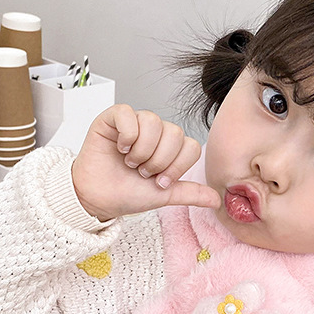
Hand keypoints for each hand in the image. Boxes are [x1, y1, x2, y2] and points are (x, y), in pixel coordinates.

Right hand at [71, 104, 220, 221]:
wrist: (97, 198)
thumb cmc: (126, 193)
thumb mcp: (163, 195)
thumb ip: (190, 193)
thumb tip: (216, 200)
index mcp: (169, 148)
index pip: (190, 146)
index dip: (177, 166)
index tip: (160, 181)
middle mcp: (154, 132)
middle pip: (174, 133)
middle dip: (159, 160)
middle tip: (143, 172)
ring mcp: (134, 123)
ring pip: (153, 122)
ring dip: (142, 150)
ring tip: (130, 163)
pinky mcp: (113, 118)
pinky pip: (128, 113)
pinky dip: (127, 134)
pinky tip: (120, 148)